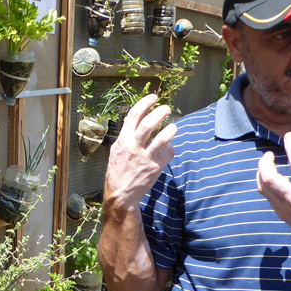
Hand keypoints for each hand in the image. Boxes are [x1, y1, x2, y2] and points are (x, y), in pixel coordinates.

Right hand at [104, 94, 175, 208]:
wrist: (120, 193)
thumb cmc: (118, 170)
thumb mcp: (116, 150)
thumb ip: (125, 135)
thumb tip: (133, 120)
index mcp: (123, 140)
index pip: (133, 116)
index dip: (144, 104)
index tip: (154, 97)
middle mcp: (134, 147)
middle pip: (148, 124)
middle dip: (159, 113)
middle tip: (167, 108)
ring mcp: (145, 157)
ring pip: (161, 139)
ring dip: (170, 130)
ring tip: (174, 126)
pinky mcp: (154, 168)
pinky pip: (167, 153)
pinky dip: (170, 148)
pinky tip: (169, 148)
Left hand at [256, 132, 290, 254]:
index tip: (289, 136)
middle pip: (270, 179)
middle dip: (265, 163)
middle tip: (270, 154)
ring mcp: (288, 209)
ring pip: (264, 188)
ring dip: (262, 173)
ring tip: (268, 164)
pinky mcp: (283, 215)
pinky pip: (268, 197)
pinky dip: (266, 185)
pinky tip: (274, 180)